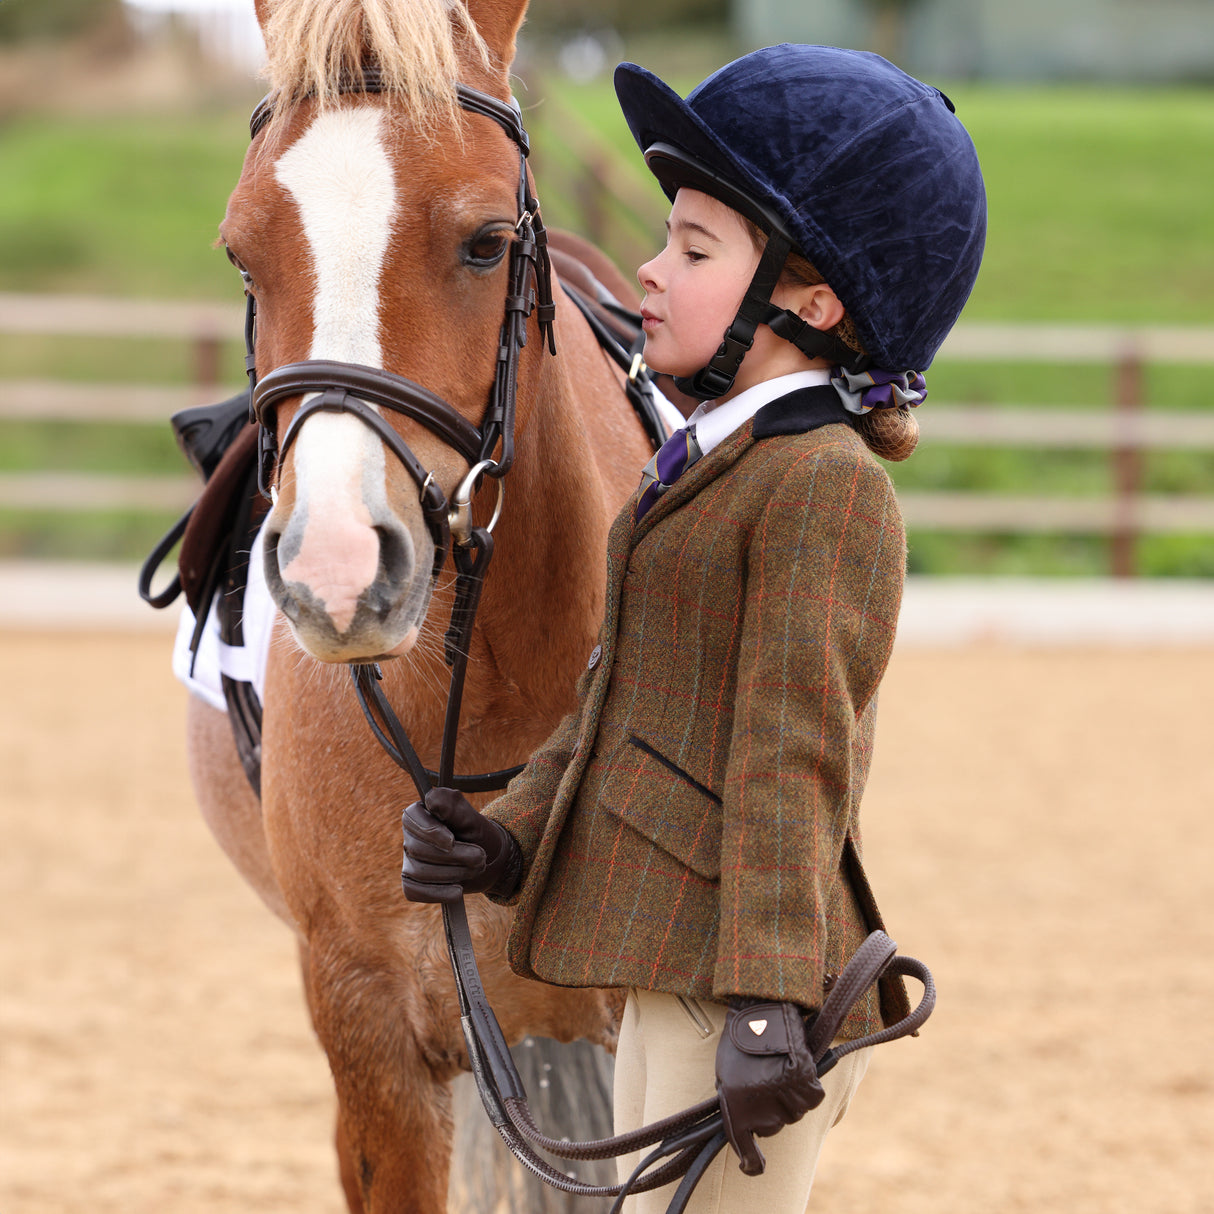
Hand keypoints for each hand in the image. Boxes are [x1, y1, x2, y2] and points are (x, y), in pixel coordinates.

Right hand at [401, 787, 522, 903]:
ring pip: (419, 872)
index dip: (430, 832)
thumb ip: (453, 806)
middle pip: (418, 849)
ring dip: (453, 873)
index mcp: (420, 813)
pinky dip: (439, 893)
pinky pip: (415, 891)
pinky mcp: (413, 883)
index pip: (412, 818)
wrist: (490, 861)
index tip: (452, 841)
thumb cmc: (479, 834)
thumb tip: (430, 798)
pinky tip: (458, 891)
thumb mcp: (472, 818)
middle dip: (454, 856)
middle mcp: (410, 836)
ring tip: (477, 868)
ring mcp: (409, 861)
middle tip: (480, 856)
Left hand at [715, 999, 824, 1174]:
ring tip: (777, 1067)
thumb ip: (738, 1108)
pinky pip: (812, 1097)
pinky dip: (808, 1086)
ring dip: (789, 1095)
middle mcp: (762, 1109)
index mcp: (735, 1108)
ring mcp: (785, 1097)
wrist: (757, 1006)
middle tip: (763, 1077)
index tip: (751, 1165)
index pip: (747, 1150)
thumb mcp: (727, 1077)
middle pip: (774, 1126)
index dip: (751, 1162)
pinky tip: (796, 1067)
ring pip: (795, 1112)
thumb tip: (750, 1134)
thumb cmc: (738, 1040)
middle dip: (769, 1107)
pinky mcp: (806, 1082)